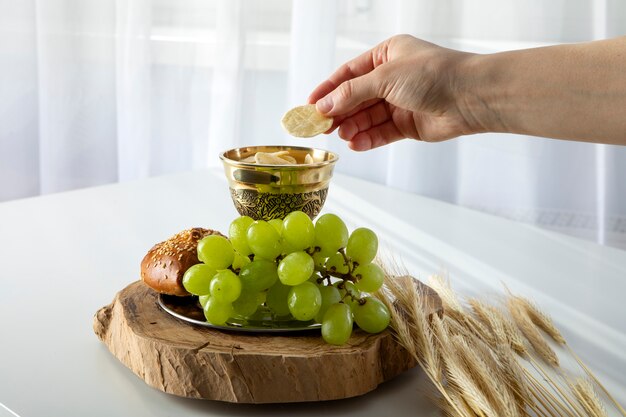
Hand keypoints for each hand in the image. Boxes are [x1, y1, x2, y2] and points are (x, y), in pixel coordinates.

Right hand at [308, 35, 479, 150]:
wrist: (470, 97)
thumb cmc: (433, 74)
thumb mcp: (384, 77)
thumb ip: (352, 93)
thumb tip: (324, 106)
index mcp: (387, 55)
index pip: (349, 74)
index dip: (328, 90)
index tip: (309, 105)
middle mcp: (392, 78)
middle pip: (356, 98)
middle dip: (339, 112)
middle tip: (320, 127)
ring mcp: (400, 102)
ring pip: (368, 117)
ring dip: (353, 127)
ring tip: (340, 136)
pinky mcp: (408, 124)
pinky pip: (382, 132)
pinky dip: (368, 139)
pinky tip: (356, 144)